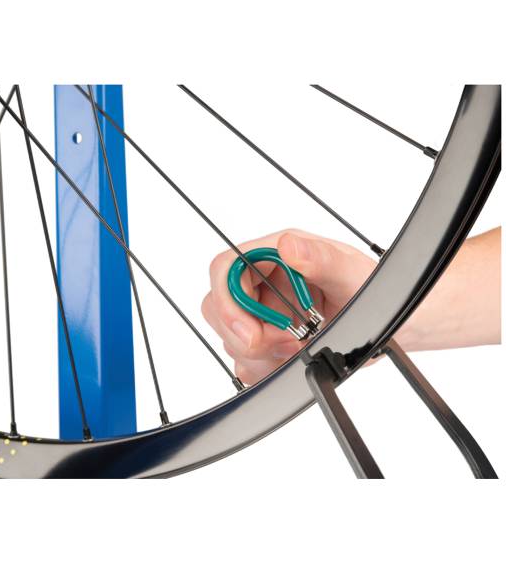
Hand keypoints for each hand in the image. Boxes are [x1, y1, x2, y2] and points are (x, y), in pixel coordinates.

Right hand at [202, 229, 375, 384]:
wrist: (394, 327)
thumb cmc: (375, 292)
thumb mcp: (351, 274)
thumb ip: (320, 258)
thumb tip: (288, 245)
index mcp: (276, 255)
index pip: (226, 269)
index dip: (227, 301)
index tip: (249, 332)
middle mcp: (263, 282)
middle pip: (218, 306)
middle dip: (242, 334)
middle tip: (279, 345)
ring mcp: (262, 314)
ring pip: (230, 338)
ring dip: (261, 353)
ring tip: (299, 347)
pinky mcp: (267, 342)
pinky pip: (245, 361)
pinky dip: (266, 368)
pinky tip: (294, 358)